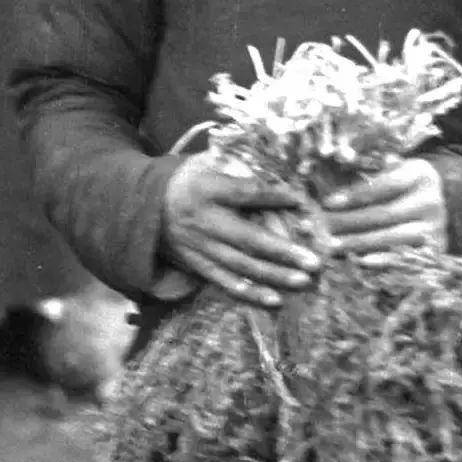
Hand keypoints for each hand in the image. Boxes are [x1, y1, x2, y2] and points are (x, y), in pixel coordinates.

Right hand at [162, 157, 320, 307]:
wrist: (147, 207)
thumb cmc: (189, 180)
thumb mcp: (206, 162)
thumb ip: (237, 163)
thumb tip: (278, 163)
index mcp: (208, 190)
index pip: (245, 193)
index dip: (273, 197)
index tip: (301, 202)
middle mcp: (205, 221)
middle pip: (248, 238)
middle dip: (283, 252)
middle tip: (314, 261)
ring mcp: (201, 247)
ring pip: (242, 265)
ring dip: (274, 276)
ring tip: (304, 281)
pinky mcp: (198, 265)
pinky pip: (226, 282)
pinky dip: (250, 293)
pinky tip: (274, 299)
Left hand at [323, 158, 447, 265]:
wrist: (451, 205)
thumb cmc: (411, 185)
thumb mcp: (401, 168)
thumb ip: (375, 168)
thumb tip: (341, 162)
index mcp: (419, 175)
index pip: (383, 185)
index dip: (354, 195)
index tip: (328, 203)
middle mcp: (429, 201)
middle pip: (384, 214)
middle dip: (350, 222)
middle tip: (322, 229)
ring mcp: (434, 227)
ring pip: (392, 237)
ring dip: (359, 243)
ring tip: (333, 247)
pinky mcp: (435, 249)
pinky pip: (405, 257)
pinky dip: (382, 260)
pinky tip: (361, 261)